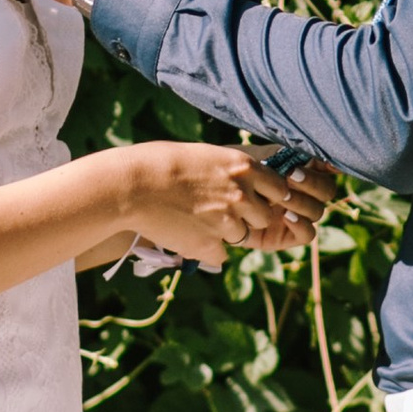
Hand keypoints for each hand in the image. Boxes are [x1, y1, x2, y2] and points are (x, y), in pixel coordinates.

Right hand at [129, 145, 327, 272]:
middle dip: (248, 218)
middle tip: (219, 211)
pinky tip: (186, 235)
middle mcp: (242, 195)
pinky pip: (220, 255)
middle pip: (264, 217)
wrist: (132, 185)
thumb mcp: (206, 155)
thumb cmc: (160, 163)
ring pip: (242, 237)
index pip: (280, 188)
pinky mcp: (210, 244)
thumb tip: (243, 179)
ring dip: (225, 234)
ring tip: (194, 219)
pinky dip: (207, 250)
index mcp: (244, 167)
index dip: (267, 196)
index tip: (255, 198)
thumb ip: (230, 171)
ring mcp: (228, 222)